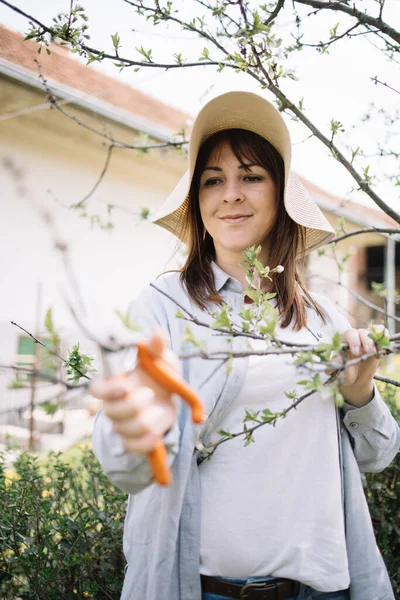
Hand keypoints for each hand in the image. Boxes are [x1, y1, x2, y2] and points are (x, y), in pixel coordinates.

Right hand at [89, 330, 177, 453]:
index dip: (107, 390)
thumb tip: (157, 333)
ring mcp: (122, 422)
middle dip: (131, 405)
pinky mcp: (134, 437)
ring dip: (142, 422)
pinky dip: (144, 443)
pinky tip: (156, 434)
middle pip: (111, 411)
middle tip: (150, 394)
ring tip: (158, 410)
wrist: (169, 396)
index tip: (125, 386)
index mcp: (115, 382)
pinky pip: (131, 446)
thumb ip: (157, 348)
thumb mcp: (161, 358)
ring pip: (123, 429)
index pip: (97, 389)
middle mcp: (114, 403)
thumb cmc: (158, 372)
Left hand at [327, 325, 387, 406]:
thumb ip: (333, 368)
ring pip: (372, 331)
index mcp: (344, 342)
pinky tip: (382, 349)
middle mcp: (355, 338)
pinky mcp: (376, 343)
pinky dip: (384, 337)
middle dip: (365, 341)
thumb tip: (328, 368)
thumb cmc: (345, 373)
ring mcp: (366, 339)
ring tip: (375, 353)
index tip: (356, 354)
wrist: (356, 379)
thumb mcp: (339, 372)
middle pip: (361, 332)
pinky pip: (381, 333)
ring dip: (375, 341)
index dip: (354, 341)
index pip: (348, 334)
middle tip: (367, 353)